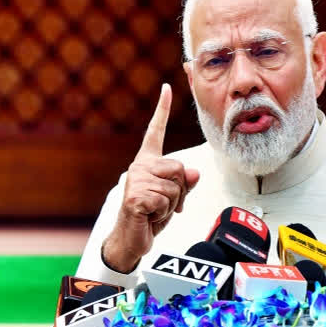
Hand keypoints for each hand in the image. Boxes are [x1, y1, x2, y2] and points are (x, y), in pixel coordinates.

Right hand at [102, 84, 199, 272]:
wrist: (132, 238)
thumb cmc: (152, 216)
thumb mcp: (174, 197)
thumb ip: (185, 182)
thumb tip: (194, 172)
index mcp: (148, 162)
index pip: (155, 132)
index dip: (161, 110)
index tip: (166, 87)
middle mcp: (139, 166)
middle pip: (179, 168)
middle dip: (180, 191)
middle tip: (165, 205)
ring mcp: (135, 180)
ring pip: (175, 186)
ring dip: (172, 205)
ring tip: (155, 211)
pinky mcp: (135, 197)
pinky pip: (166, 200)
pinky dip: (164, 213)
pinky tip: (149, 216)